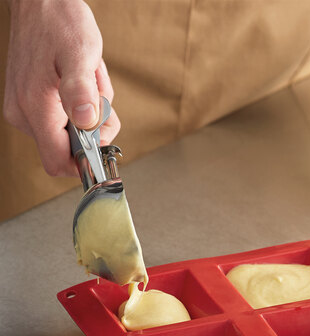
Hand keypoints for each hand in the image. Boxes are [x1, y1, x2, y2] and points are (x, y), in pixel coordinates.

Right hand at [3, 0, 119, 176]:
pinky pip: (65, 119)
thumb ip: (82, 91)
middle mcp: (25, 115)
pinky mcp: (30, 104)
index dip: (85, 164)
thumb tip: (86, 123)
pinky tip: (79, 81)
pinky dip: (80, 105)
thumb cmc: (59, 22)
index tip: (103, 147)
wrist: (40, 1)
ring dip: (90, 114)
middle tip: (97, 95)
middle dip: (94, 129)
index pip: (59, 163)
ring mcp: (25, 110)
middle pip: (70, 149)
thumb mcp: (80, 54)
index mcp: (36, 108)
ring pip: (71, 134)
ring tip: (88, 80)